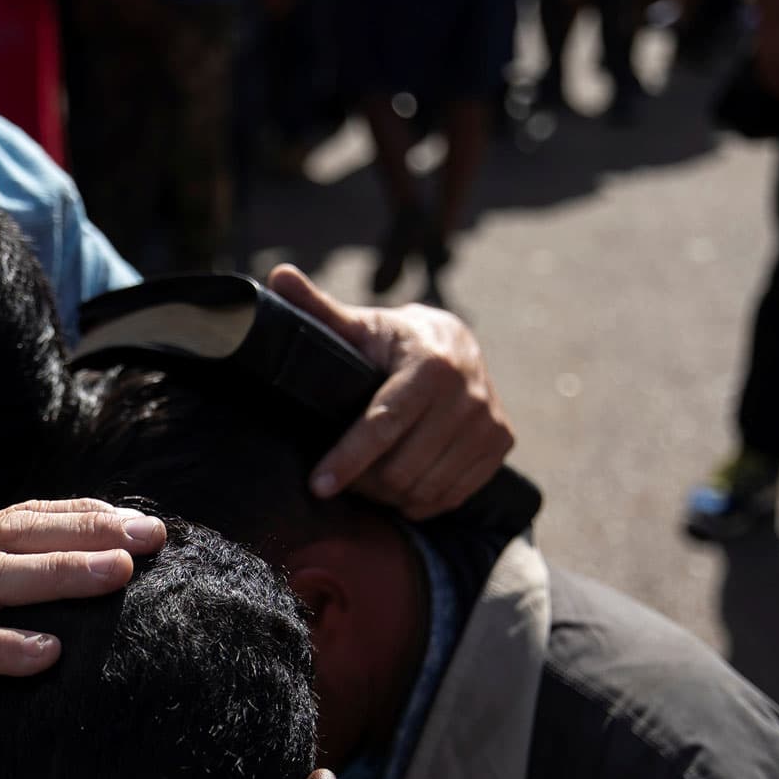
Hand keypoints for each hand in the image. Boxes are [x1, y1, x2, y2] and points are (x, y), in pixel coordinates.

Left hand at [268, 265, 513, 520]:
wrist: (456, 343)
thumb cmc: (393, 340)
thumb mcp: (359, 325)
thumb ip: (317, 309)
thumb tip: (277, 276)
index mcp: (431, 363)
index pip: (383, 424)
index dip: (347, 459)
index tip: (318, 485)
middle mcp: (469, 393)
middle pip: (403, 467)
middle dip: (364, 481)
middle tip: (341, 476)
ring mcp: (489, 422)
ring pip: (425, 488)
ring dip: (388, 495)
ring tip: (367, 480)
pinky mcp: (501, 443)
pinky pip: (451, 496)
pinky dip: (419, 502)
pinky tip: (399, 487)